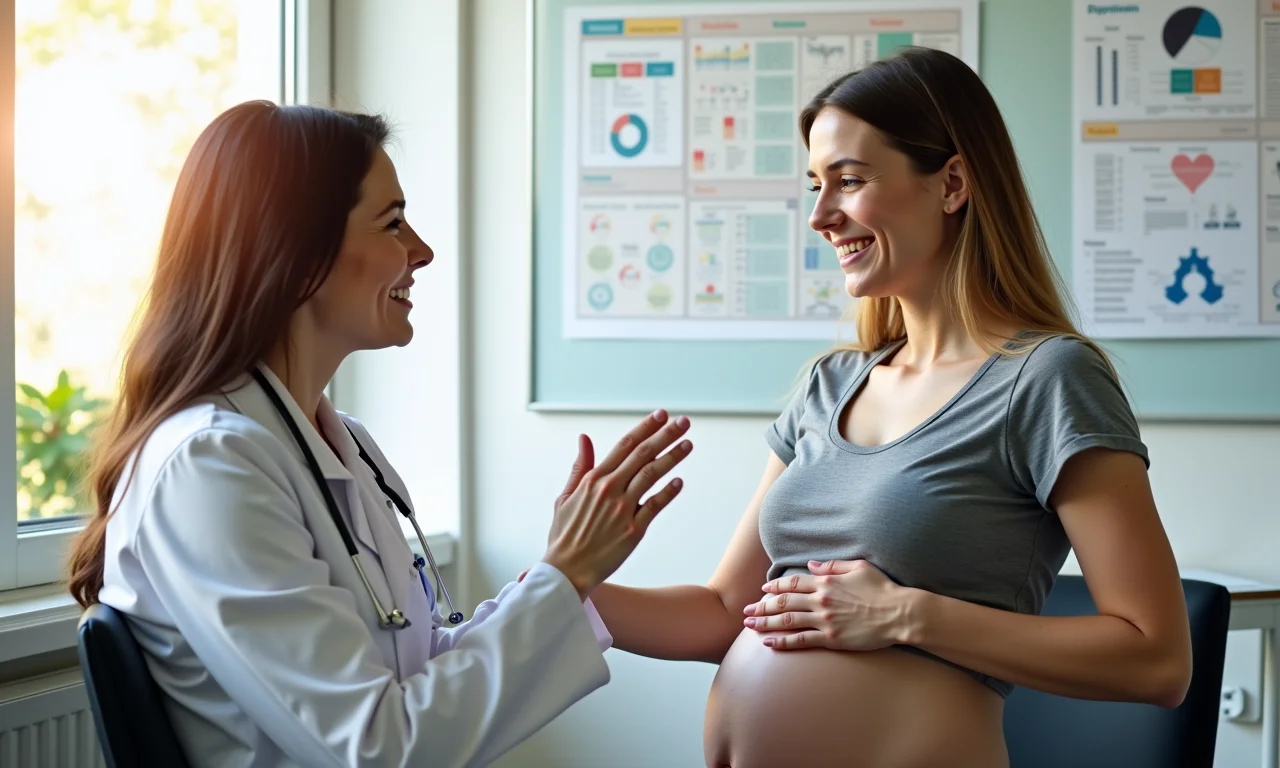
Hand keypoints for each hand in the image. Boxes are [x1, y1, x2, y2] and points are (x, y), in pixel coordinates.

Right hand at [542, 409, 691, 599]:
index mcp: (593, 479)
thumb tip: (584, 438)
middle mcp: (610, 489)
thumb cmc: (564, 534)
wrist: (566, 569)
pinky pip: (655, 506)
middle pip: (643, 454)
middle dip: (665, 435)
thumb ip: (579, 466)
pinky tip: (680, 481)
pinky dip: (669, 492)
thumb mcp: (565, 496)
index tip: (661, 415)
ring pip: (652, 475)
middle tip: (684, 422)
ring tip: (688, 443)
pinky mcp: (634, 530)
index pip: (625, 445)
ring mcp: (623, 509)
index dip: (645, 427)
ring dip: (672, 457)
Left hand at [743, 559, 912, 650]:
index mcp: (827, 582)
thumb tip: (813, 566)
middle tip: (746, 611)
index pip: (793, 583)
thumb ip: (833, 566)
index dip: (776, 586)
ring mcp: (825, 620)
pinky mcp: (832, 638)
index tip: (764, 590)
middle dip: (762, 607)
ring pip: (787, 621)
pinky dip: (783, 642)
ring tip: (749, 626)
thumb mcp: (859, 567)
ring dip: (766, 623)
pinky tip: (769, 643)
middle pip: (784, 602)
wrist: (900, 613)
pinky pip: (801, 640)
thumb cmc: (883, 588)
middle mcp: (821, 600)